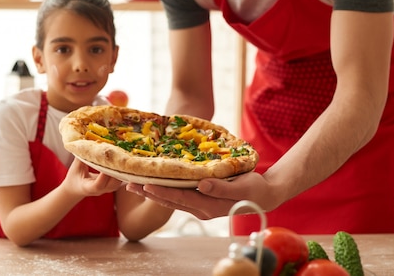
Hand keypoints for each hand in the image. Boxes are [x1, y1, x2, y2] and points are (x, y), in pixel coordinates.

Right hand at [63, 158, 122, 197]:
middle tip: (118, 155)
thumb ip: (82, 156)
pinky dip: (121, 170)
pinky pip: (120, 178)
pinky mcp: (112, 186)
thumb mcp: (76, 166)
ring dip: (121, 169)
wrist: (75, 188)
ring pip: (118, 181)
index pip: (98, 185)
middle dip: (116, 170)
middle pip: (112, 184)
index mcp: (88, 188)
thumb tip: (87, 141)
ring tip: (121, 155)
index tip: (106, 163)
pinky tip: (121, 159)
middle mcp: (100, 191)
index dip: (104, 176)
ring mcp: (107, 189)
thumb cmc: (74, 177)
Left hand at [126, 172, 279, 219]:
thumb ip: (221, 187)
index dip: (162, 191)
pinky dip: (165, 191)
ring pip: (172, 200)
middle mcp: (201, 208)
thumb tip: (201, 185)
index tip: (145, 184)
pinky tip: (155, 185)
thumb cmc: (254, 188)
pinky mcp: (202, 201)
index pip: (180, 198)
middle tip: (129, 184)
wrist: (264, 195)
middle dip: (149, 193)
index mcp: (209, 205)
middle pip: (170, 201)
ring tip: (135, 185)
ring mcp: (201, 206)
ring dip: (153, 193)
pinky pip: (179, 198)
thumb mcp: (242, 186)